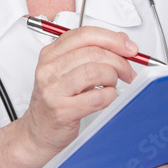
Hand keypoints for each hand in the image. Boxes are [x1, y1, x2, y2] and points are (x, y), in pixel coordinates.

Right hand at [20, 26, 138, 159]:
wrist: (38, 133)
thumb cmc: (55, 102)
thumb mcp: (68, 72)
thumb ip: (92, 54)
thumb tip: (121, 41)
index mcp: (50, 54)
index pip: (84, 34)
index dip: (112, 38)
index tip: (129, 47)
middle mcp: (49, 69)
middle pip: (93, 52)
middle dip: (119, 61)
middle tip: (128, 72)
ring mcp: (53, 89)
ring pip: (95, 71)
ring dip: (113, 78)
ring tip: (112, 85)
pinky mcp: (62, 110)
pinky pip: (97, 97)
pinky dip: (110, 96)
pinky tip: (107, 98)